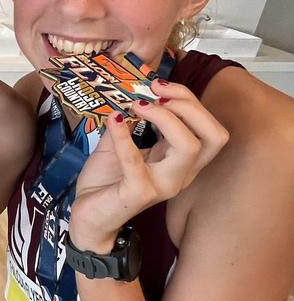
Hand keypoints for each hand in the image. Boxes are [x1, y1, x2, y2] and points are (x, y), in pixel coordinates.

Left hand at [70, 81, 228, 251]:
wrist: (88, 216)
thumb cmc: (107, 181)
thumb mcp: (119, 143)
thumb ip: (129, 120)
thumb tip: (129, 91)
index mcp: (182, 160)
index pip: (209, 126)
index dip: (190, 100)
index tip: (158, 85)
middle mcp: (182, 173)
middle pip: (212, 135)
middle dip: (188, 105)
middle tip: (153, 92)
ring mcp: (164, 185)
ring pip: (189, 147)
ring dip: (165, 118)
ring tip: (136, 105)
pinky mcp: (139, 193)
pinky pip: (137, 161)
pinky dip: (124, 136)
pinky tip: (112, 120)